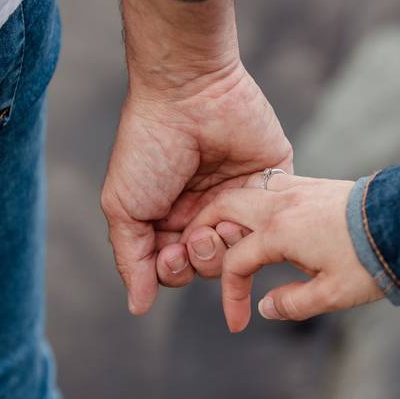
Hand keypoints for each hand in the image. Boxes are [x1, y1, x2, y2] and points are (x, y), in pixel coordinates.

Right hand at [100, 61, 291, 314]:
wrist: (187, 93)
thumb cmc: (148, 146)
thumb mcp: (123, 206)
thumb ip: (132, 260)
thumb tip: (137, 306)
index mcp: (168, 215)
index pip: (175, 266)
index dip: (173, 271)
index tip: (170, 254)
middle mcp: (204, 207)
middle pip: (211, 263)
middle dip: (202, 260)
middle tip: (195, 238)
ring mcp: (240, 194)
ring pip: (244, 248)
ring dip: (229, 246)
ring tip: (218, 224)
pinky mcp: (273, 179)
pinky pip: (276, 219)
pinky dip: (261, 227)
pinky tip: (242, 215)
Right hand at [182, 174, 383, 331]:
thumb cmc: (370, 259)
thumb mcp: (332, 294)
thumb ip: (292, 304)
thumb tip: (265, 308)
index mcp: (279, 232)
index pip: (235, 262)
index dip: (230, 294)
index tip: (239, 321)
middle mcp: (280, 204)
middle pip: (223, 207)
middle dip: (203, 229)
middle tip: (198, 251)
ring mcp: (296, 188)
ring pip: (244, 188)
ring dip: (227, 208)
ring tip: (225, 233)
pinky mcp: (311, 183)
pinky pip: (269, 182)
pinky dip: (253, 195)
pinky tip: (261, 214)